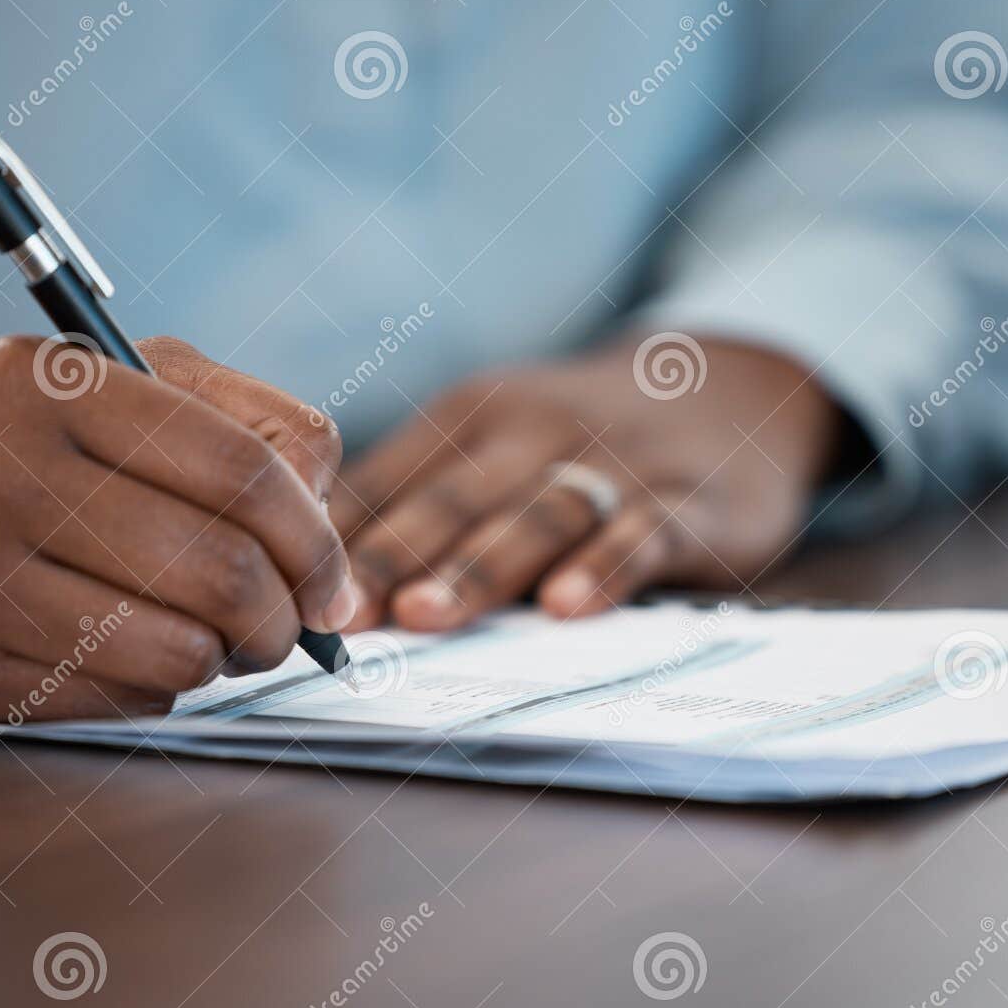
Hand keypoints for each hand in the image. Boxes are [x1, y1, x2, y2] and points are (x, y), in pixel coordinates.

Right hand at [0, 335, 355, 719]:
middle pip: (222, 570)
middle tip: (286, 623)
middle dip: (285, 616)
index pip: (243, 470)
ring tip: (214, 636)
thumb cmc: (23, 449)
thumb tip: (330, 521)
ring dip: (228, 659)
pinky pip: (122, 702)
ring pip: (180, 653)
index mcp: (47, 381)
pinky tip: (130, 650)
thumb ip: (250, 424)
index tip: (330, 579)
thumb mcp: (127, 388)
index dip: (317, 539)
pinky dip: (159, 687)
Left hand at [330, 334, 842, 630]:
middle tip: (339, 614)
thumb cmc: (575, 440)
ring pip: (538, 515)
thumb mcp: (494, 444)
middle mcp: (535, 433)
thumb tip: (303, 575)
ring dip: (480, 567)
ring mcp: (613, 466)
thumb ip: (416, 500)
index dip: (336, 538)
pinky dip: (607, 567)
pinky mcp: (688, 502)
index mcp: (472, 419)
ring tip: (428, 616)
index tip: (282, 589)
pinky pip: (644, 535)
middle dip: (390, 556)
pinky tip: (570, 607)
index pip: (391, 480)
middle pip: (453, 497)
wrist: (725, 390)